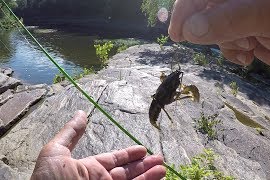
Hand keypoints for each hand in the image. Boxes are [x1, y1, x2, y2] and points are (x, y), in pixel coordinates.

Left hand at [31, 111, 165, 179]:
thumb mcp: (56, 153)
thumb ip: (71, 133)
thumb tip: (81, 113)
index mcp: (89, 168)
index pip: (114, 160)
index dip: (129, 154)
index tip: (143, 149)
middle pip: (128, 172)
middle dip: (144, 165)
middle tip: (160, 158)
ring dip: (148, 176)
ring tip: (162, 168)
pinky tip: (156, 179)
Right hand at [168, 0, 269, 83]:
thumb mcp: (269, 15)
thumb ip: (230, 19)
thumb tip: (190, 30)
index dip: (186, 9)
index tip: (178, 33)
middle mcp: (237, 0)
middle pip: (204, 12)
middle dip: (216, 31)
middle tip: (240, 41)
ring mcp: (240, 16)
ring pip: (212, 31)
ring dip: (227, 44)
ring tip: (249, 47)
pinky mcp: (243, 33)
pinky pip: (223, 44)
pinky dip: (232, 53)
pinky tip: (248, 56)